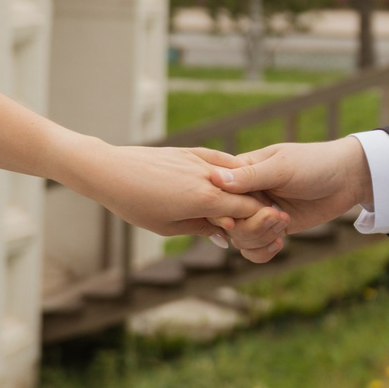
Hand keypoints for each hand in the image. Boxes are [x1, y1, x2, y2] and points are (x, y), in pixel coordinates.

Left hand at [66, 141, 286, 241]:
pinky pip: (219, 159)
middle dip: (261, 205)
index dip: (264, 220)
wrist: (111, 171)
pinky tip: (235, 177)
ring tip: (256, 199)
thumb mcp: (169, 226)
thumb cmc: (136, 204)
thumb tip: (225, 236)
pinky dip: (231, 170)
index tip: (277, 227)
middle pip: (246, 192)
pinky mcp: (189, 151)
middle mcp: (207, 178)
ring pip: (235, 174)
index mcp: (204, 200)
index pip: (247, 210)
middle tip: (275, 216)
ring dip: (248, 187)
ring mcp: (199, 161)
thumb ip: (202, 229)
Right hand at [207, 138, 373, 260]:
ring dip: (260, 236)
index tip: (242, 214)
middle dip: (249, 224)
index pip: (216, 194)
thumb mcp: (282, 167)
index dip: (224, 209)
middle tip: (276, 215)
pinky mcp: (274, 228)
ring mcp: (259, 213)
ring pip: (240, 238)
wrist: (346, 178)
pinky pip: (254, 249)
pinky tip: (280, 243)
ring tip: (284, 223)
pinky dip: (262, 252)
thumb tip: (214, 179)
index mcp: (241, 171)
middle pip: (227, 221)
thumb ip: (250, 177)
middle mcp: (246, 194)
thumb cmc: (314, 163)